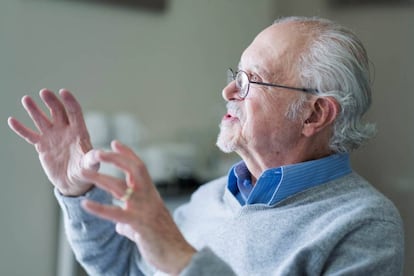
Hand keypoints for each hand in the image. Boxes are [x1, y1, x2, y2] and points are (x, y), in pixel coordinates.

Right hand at [8, 89, 96, 195]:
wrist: (73, 183)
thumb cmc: (85, 172)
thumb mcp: (90, 165)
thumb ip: (92, 158)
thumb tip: (99, 154)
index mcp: (79, 132)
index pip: (75, 113)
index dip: (70, 102)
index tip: (63, 92)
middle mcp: (65, 130)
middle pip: (58, 111)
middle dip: (51, 101)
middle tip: (44, 92)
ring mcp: (53, 136)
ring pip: (42, 119)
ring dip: (34, 110)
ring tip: (26, 99)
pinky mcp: (42, 145)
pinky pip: (30, 135)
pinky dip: (21, 128)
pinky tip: (12, 120)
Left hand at [80, 140, 195, 274]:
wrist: (178, 255)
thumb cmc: (164, 240)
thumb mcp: (147, 225)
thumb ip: (130, 222)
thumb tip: (119, 225)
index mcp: (151, 195)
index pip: (140, 168)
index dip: (127, 154)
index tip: (115, 143)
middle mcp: (149, 197)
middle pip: (133, 169)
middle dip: (116, 158)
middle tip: (98, 152)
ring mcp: (144, 209)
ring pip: (120, 188)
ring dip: (100, 179)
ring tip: (84, 173)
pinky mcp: (139, 224)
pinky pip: (116, 213)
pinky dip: (99, 208)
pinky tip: (85, 203)